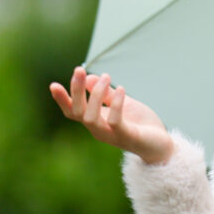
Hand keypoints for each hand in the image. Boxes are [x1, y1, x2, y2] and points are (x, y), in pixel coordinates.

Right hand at [49, 67, 174, 164]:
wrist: (160, 143)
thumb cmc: (139, 123)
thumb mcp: (122, 103)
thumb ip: (107, 94)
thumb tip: (89, 77)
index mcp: (96, 121)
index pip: (73, 112)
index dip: (62, 100)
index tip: (53, 84)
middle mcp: (99, 129)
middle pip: (78, 112)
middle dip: (76, 91)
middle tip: (79, 70)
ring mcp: (111, 135)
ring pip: (90, 118)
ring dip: (96, 95)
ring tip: (106, 76)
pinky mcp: (126, 136)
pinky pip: (115, 122)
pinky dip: (116, 104)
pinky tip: (121, 88)